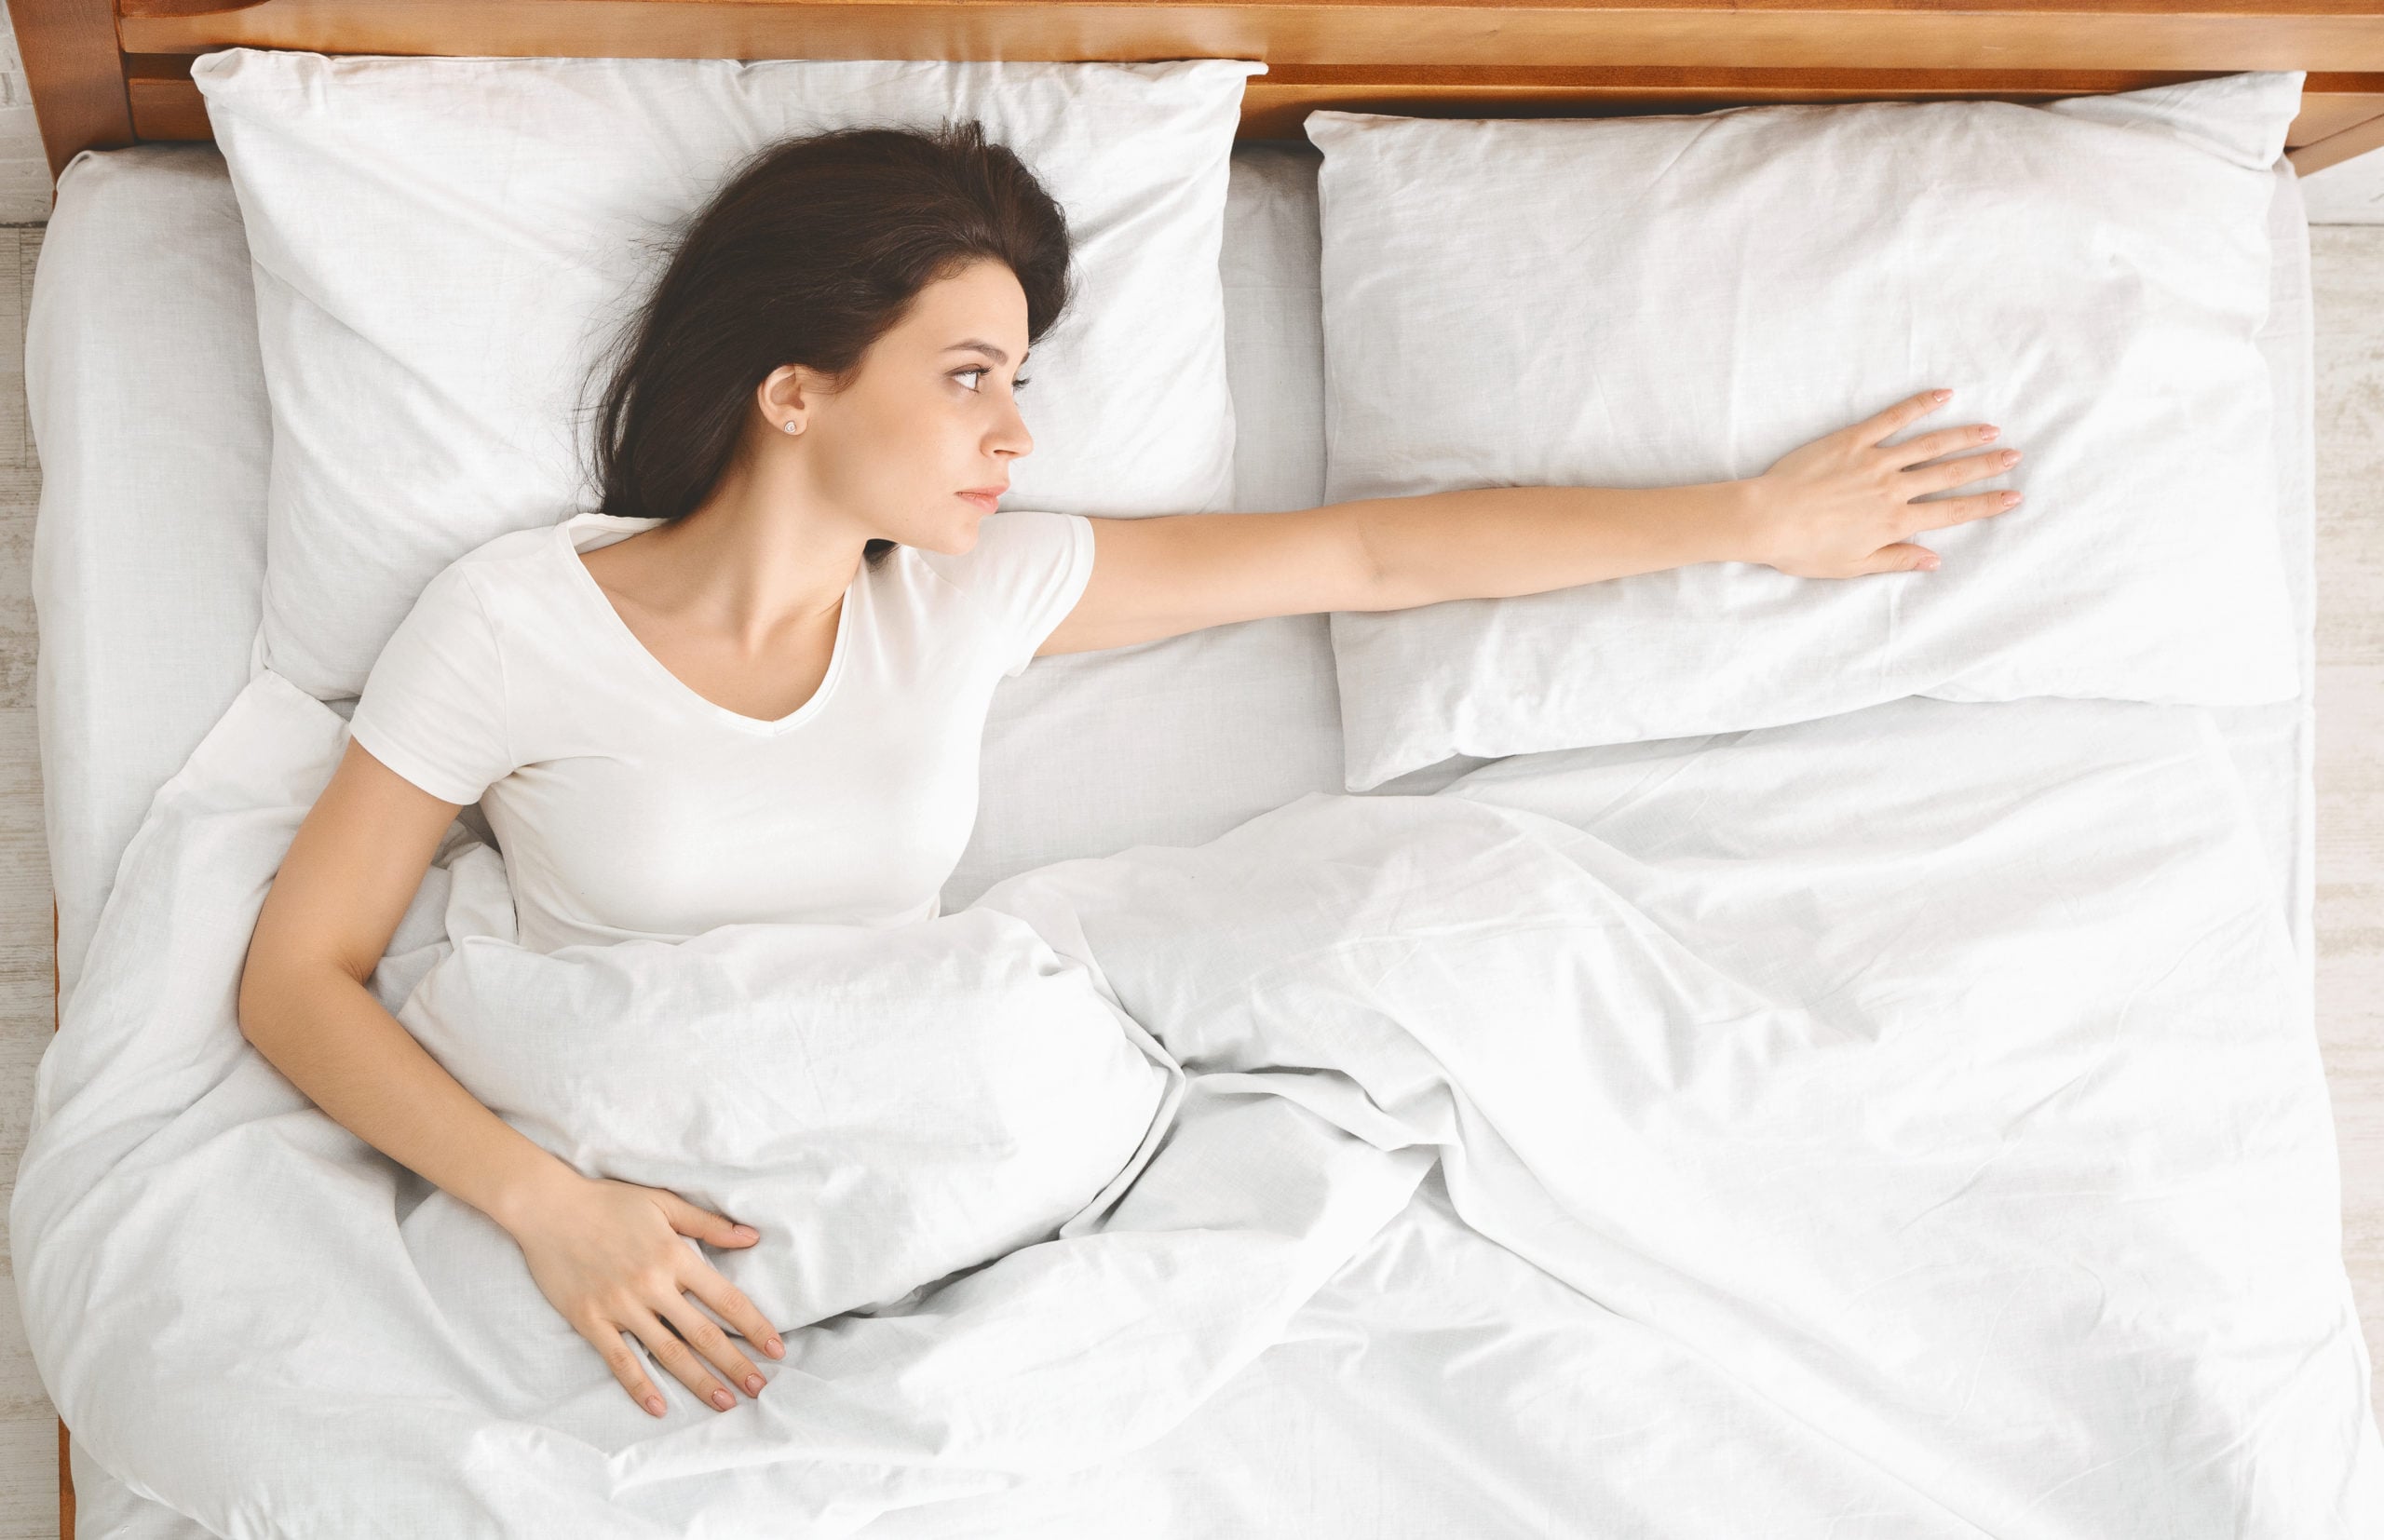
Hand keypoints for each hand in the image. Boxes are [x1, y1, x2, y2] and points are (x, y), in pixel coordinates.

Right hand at [502, 1170, 785, 1417]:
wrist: (548, 1207)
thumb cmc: (608, 1201)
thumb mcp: (663, 1203)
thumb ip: (708, 1224)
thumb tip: (752, 1237)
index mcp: (675, 1256)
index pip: (726, 1300)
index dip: (754, 1327)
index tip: (777, 1349)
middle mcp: (652, 1286)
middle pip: (703, 1334)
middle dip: (735, 1363)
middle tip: (760, 1388)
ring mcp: (620, 1306)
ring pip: (668, 1352)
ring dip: (699, 1380)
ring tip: (725, 1401)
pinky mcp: (590, 1321)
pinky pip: (619, 1360)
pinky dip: (639, 1385)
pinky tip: (658, 1407)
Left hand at [1740, 388, 2023, 577]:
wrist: (1767, 519)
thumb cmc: (1804, 549)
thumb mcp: (1853, 566)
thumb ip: (1896, 560)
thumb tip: (1934, 560)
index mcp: (1895, 522)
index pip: (1952, 512)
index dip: (1986, 504)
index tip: (2014, 496)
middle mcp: (1893, 489)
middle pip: (1950, 474)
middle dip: (1986, 466)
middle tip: (2015, 455)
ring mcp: (1875, 461)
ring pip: (1930, 445)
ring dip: (1964, 436)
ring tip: (1991, 429)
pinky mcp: (1853, 440)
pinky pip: (1892, 419)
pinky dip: (1919, 405)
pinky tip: (1943, 395)